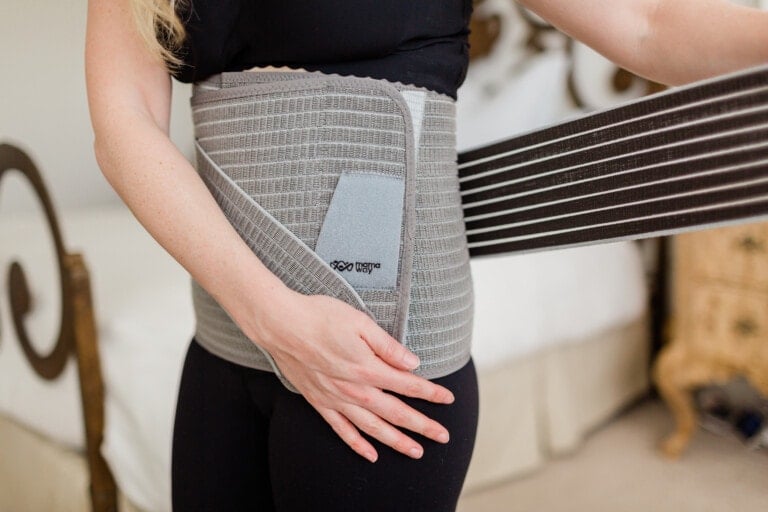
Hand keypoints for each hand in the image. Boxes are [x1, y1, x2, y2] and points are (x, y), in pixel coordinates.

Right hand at [249, 287, 454, 462]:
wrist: (281, 325)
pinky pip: (341, 430)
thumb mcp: (361, 322)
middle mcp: (354, 389)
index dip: (431, 393)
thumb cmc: (320, 317)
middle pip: (396, 413)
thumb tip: (412, 363)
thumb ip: (388, 346)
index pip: (408, 385)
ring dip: (396, 442)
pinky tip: (370, 454)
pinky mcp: (319, 401)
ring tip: (415, 452)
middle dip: (422, 425)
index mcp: (367, 367)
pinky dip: (357, 444)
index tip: (447, 399)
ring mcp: (336, 398)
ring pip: (373, 428)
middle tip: (442, 436)